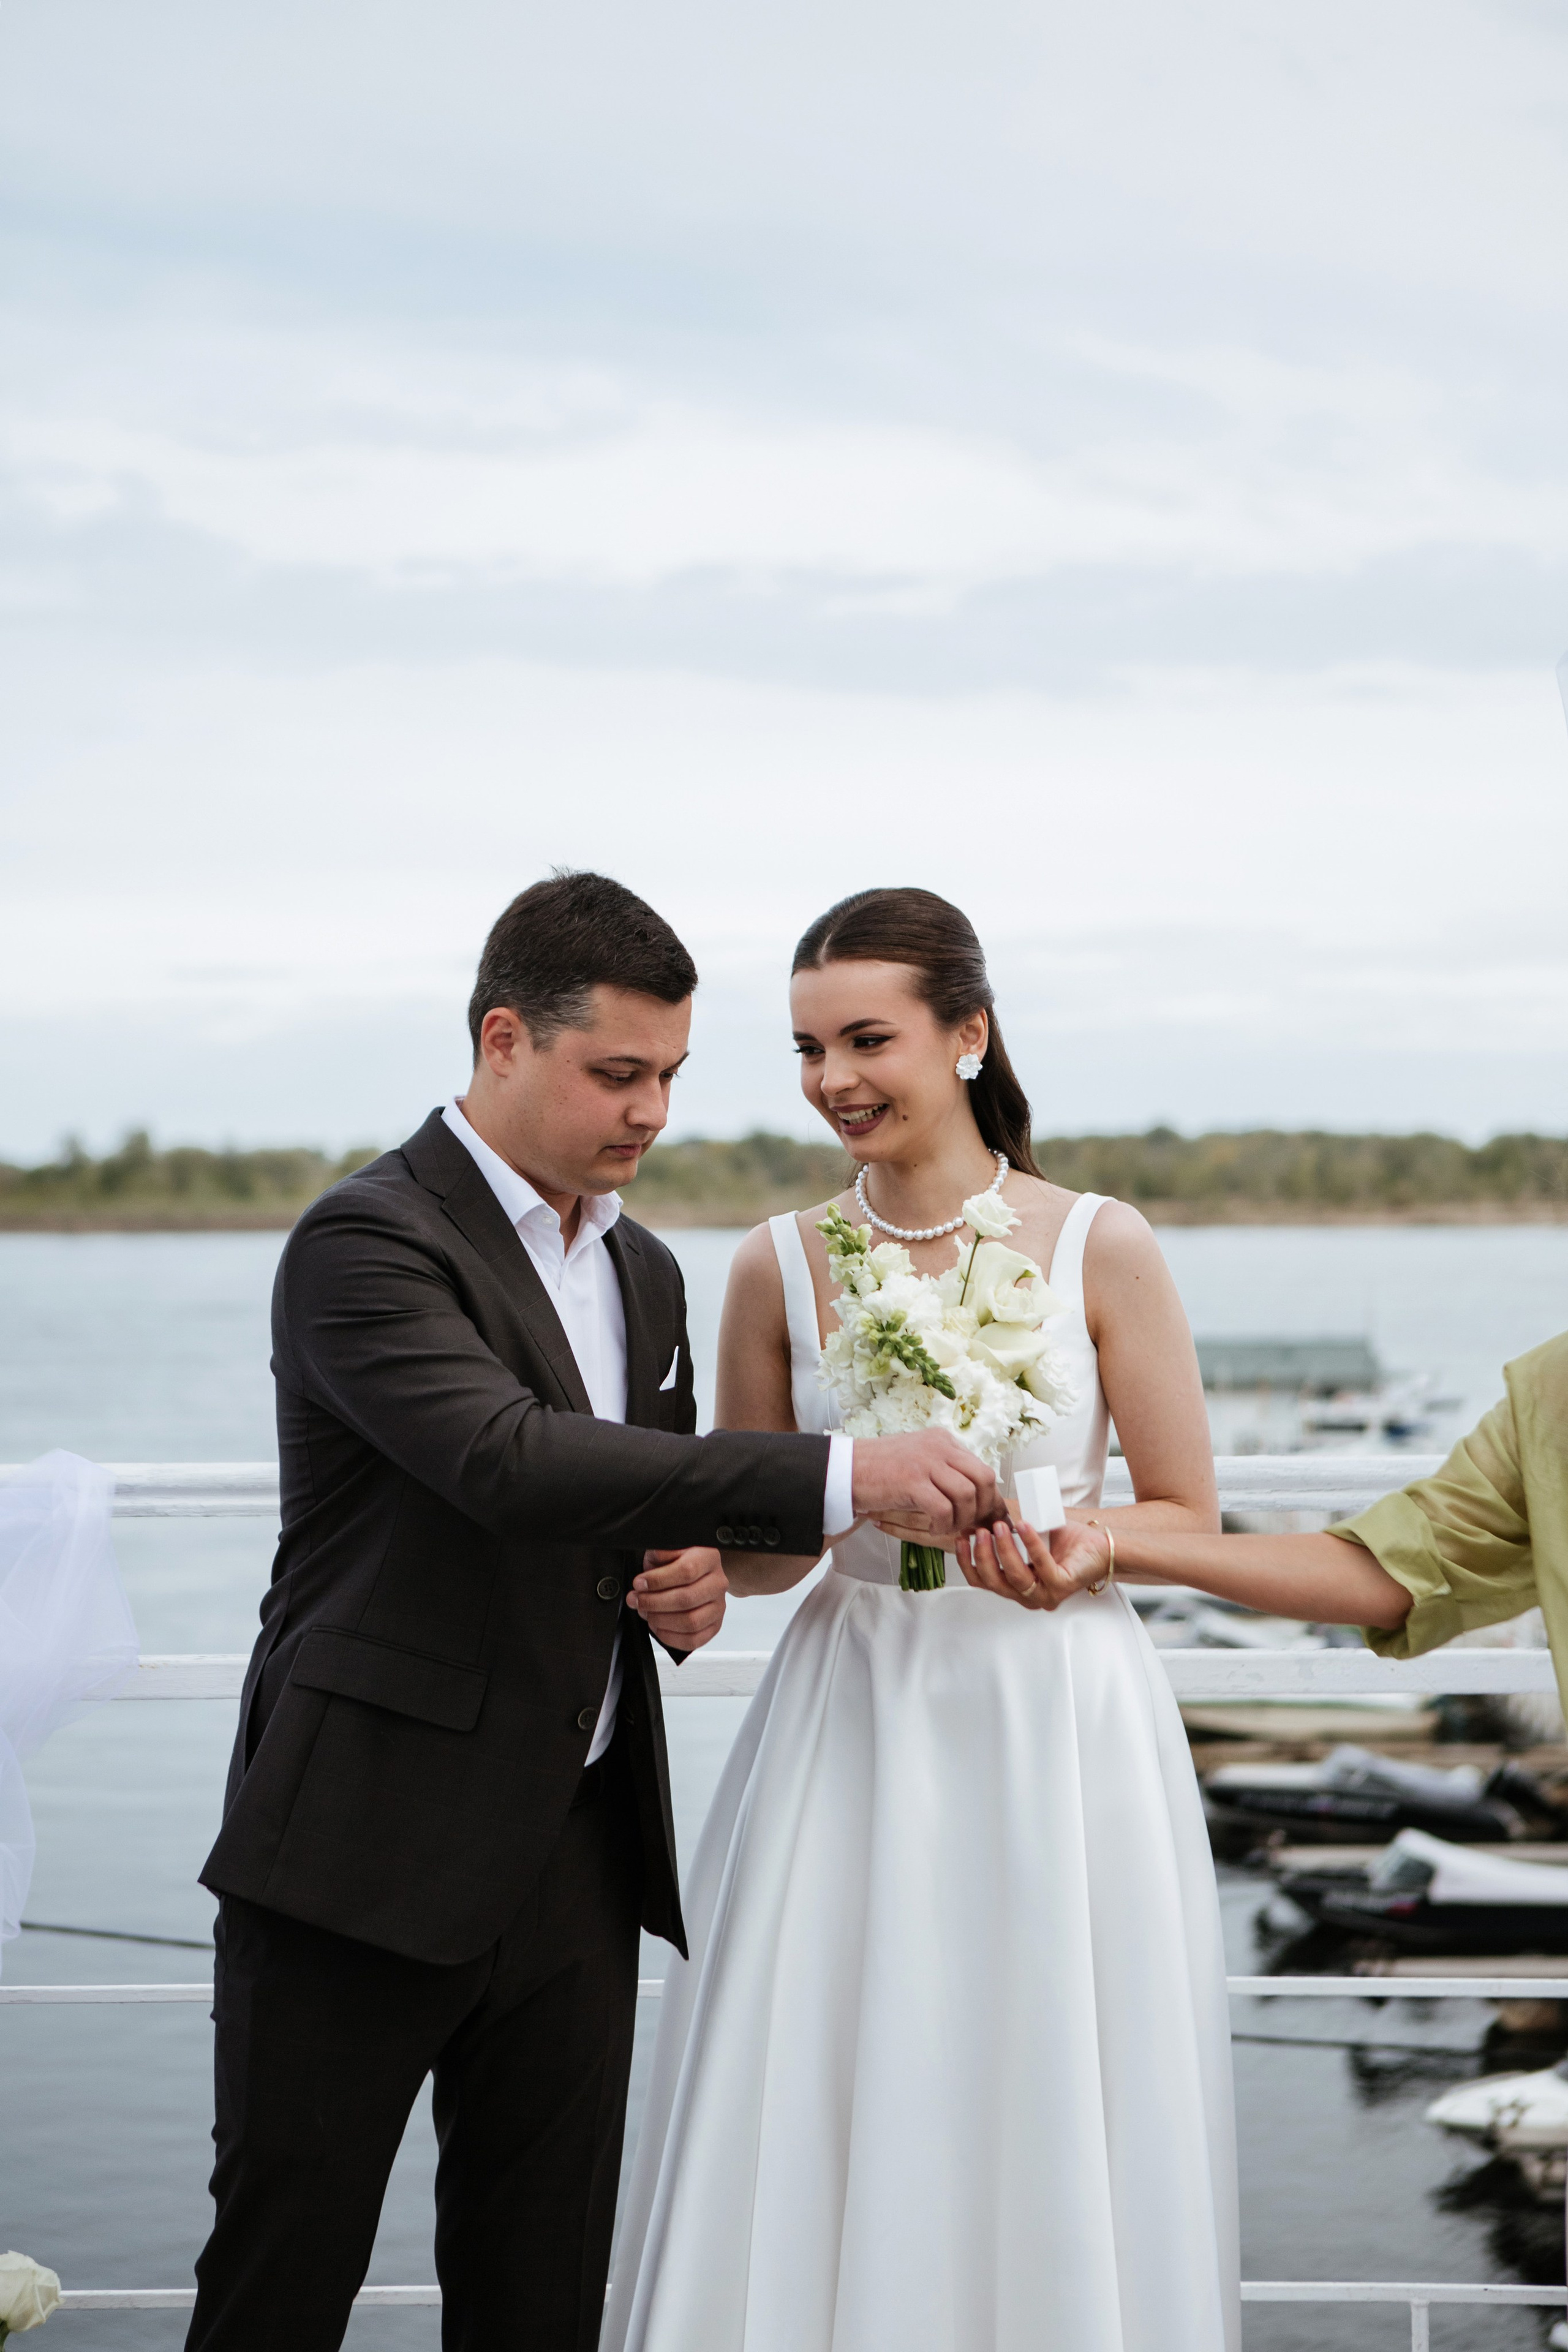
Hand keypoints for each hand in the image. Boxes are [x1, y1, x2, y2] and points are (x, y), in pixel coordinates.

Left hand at [630, 1547, 727, 1650]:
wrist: (698, 1573)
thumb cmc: (679, 1561)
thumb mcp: (667, 1549)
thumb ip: (659, 1555)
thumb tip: (646, 1575)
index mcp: (708, 1557)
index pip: (686, 1571)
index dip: (658, 1580)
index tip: (639, 1583)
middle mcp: (718, 1582)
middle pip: (687, 1599)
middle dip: (654, 1602)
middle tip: (637, 1600)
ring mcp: (718, 1606)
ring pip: (691, 1622)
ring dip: (660, 1620)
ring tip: (646, 1613)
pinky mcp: (714, 1625)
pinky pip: (693, 1640)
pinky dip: (670, 1637)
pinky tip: (657, 1626)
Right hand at [850, 1432, 1000, 1540]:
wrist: (846, 1469)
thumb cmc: (881, 1470)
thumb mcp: (920, 1462)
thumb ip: (947, 1472)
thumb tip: (976, 1499)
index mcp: (944, 1441)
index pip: (982, 1469)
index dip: (990, 1498)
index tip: (989, 1519)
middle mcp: (940, 1447)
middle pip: (984, 1479)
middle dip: (983, 1508)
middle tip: (971, 1526)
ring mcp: (926, 1462)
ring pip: (967, 1494)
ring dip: (962, 1519)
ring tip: (947, 1527)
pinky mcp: (912, 1481)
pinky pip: (943, 1509)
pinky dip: (943, 1524)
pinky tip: (933, 1527)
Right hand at [956, 1515, 1112, 1609]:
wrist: (1101, 1545)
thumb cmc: (1067, 1542)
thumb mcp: (1028, 1536)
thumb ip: (1007, 1534)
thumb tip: (982, 1519)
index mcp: (1017, 1587)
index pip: (982, 1581)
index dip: (966, 1561)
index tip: (960, 1539)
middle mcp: (1029, 1595)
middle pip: (994, 1582)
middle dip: (983, 1555)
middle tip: (981, 1530)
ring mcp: (1046, 1594)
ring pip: (1014, 1577)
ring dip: (1003, 1550)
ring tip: (999, 1527)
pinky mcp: (1062, 1586)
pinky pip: (1041, 1566)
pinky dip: (1030, 1544)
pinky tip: (1024, 1526)